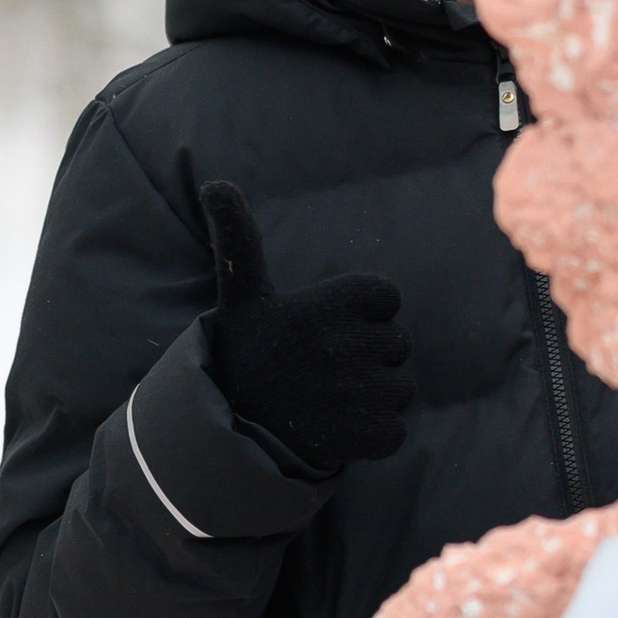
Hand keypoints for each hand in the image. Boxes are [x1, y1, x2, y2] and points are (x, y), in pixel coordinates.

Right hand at [199, 181, 412, 477]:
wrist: (230, 434)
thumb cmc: (246, 355)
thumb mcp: (242, 296)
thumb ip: (240, 240)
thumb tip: (215, 182)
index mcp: (334, 302)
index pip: (385, 298)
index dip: (361, 316)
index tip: (323, 331)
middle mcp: (352, 344)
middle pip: (397, 343)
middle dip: (368, 357)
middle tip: (322, 371)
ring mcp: (365, 391)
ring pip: (401, 388)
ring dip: (373, 398)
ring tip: (327, 401)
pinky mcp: (373, 434)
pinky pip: (396, 429)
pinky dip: (373, 434)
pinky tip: (335, 429)